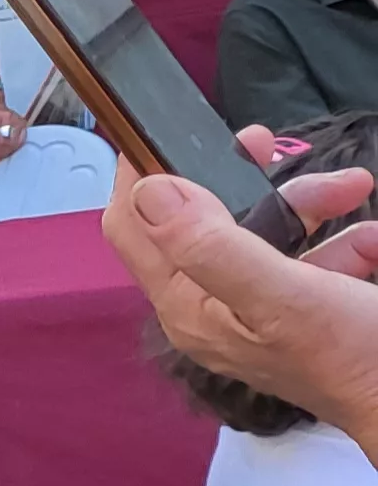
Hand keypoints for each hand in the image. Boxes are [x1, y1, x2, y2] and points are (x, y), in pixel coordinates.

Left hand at [105, 132, 377, 452]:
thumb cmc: (357, 359)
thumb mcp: (282, 295)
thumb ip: (213, 246)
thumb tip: (152, 190)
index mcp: (190, 307)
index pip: (133, 225)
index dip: (139, 173)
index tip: (160, 126)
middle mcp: (216, 306)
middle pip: (204, 217)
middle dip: (242, 177)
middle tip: (263, 141)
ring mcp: (263, 306)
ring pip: (271, 227)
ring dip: (314, 202)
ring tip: (353, 188)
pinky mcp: (310, 304)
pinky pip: (321, 253)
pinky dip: (351, 241)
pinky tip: (374, 247)